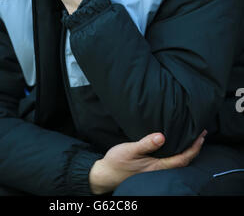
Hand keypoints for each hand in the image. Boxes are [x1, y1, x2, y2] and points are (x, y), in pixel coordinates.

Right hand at [89, 130, 206, 194]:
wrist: (106, 174)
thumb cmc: (117, 162)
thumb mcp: (130, 150)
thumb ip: (146, 144)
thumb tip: (162, 136)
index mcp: (157, 166)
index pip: (182, 158)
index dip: (194, 148)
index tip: (201, 136)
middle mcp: (159, 169)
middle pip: (183, 161)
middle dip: (194, 148)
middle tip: (202, 134)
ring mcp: (156, 169)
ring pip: (177, 161)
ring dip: (187, 150)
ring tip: (193, 138)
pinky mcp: (151, 167)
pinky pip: (170, 160)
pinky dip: (177, 152)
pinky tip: (176, 144)